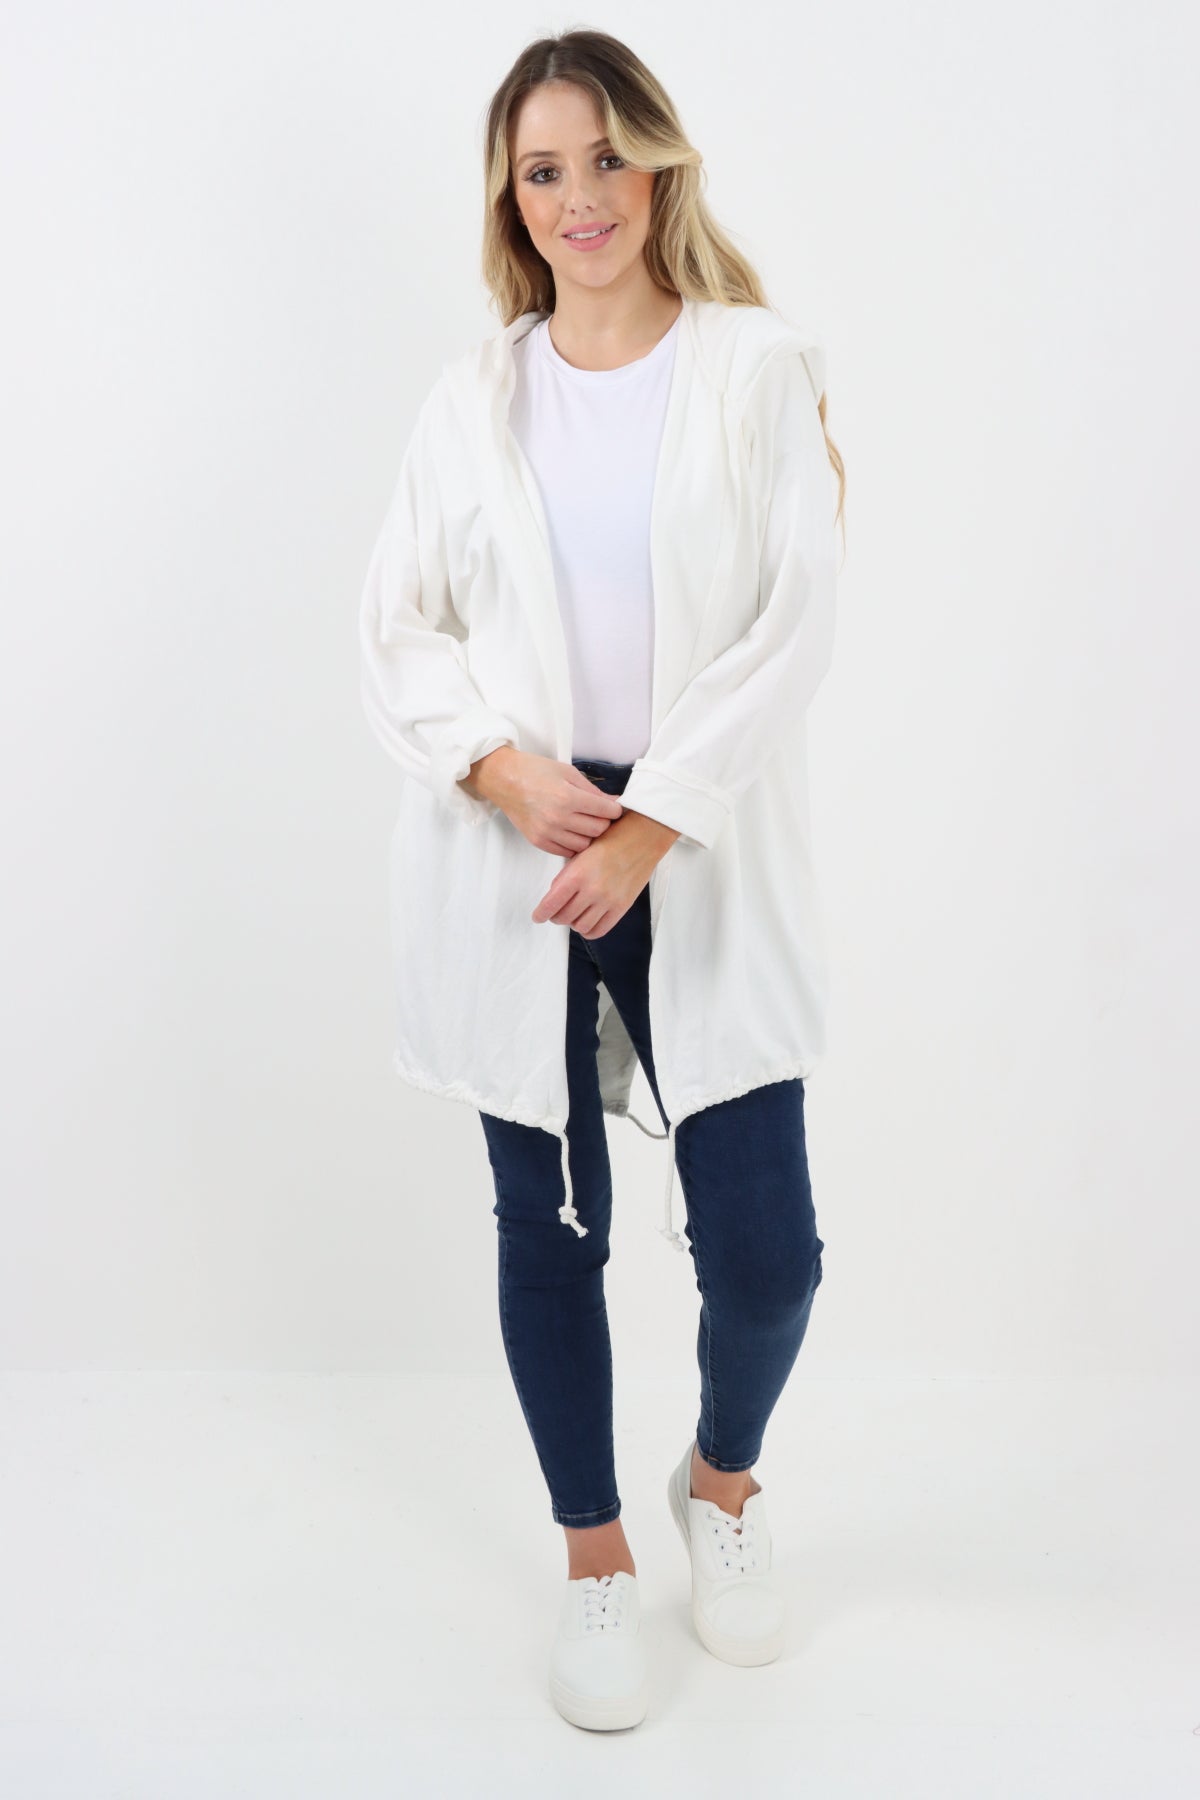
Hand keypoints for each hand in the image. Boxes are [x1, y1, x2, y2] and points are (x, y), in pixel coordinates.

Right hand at [465, 747, 623, 854]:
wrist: (504, 779)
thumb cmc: (534, 771)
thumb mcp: (568, 772)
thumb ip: (592, 790)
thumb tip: (614, 802)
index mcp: (567, 797)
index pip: (606, 812)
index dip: (615, 809)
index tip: (613, 807)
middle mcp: (558, 818)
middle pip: (598, 830)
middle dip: (603, 822)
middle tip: (599, 814)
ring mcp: (547, 832)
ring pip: (584, 845)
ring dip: (588, 835)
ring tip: (583, 822)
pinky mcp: (538, 841)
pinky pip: (566, 852)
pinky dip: (573, 844)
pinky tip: (571, 831)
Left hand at [532, 810, 678, 937]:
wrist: (643, 836)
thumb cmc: (611, 839)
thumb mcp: (581, 853)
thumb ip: (566, 876)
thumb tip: (554, 897)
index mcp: (577, 874)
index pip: (551, 904)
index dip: (541, 913)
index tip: (537, 916)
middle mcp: (592, 890)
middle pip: (563, 917)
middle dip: (556, 916)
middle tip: (556, 911)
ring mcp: (608, 900)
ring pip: (580, 926)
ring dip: (573, 922)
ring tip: (574, 913)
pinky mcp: (622, 906)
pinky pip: (600, 930)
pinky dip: (589, 930)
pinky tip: (587, 920)